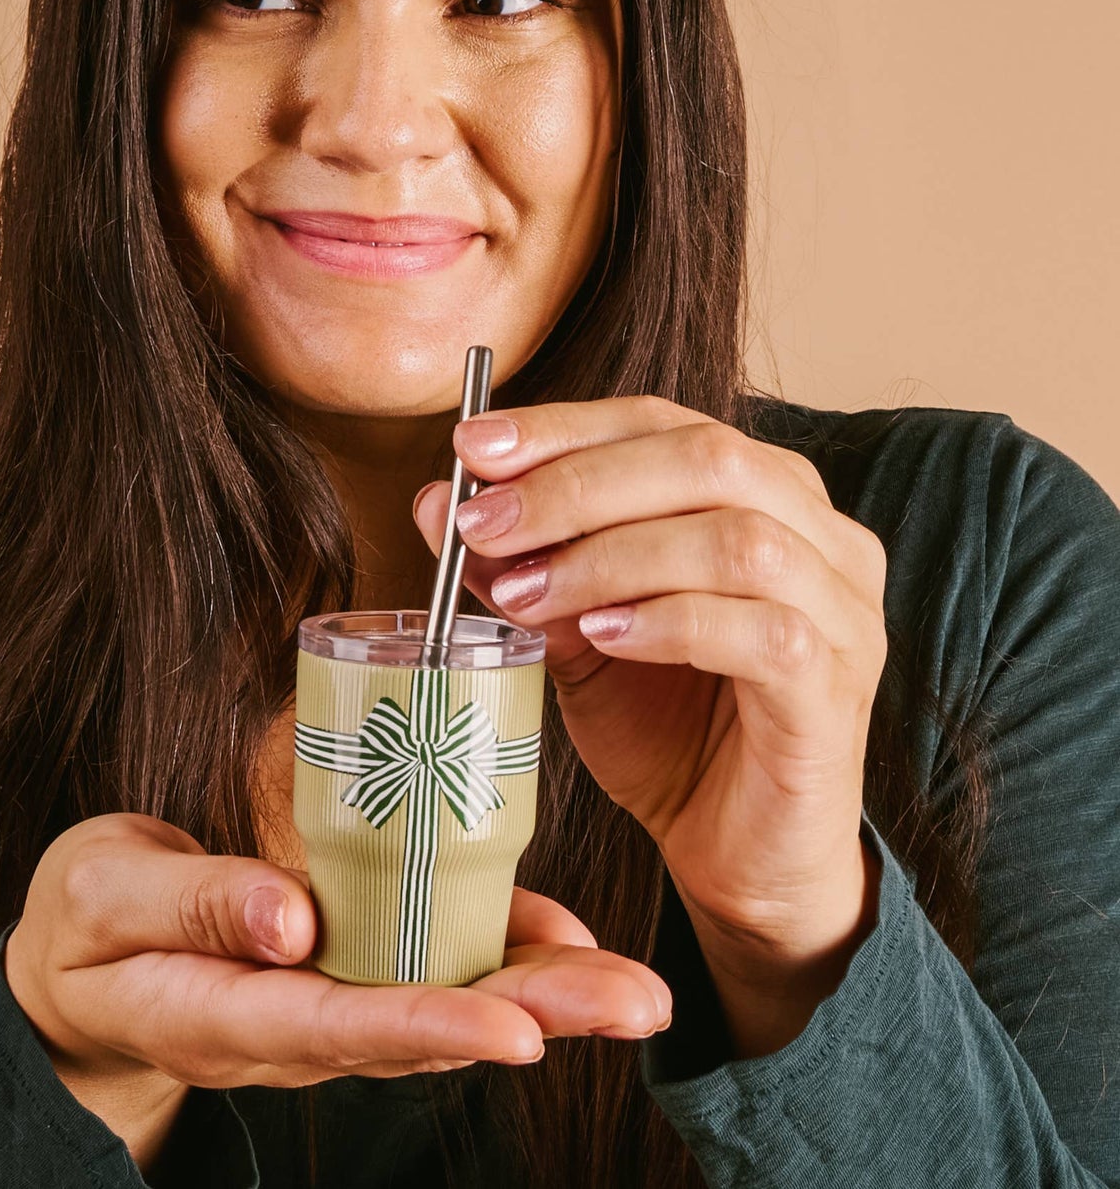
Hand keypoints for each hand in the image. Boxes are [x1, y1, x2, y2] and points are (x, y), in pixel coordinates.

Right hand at [5, 813, 671, 1170]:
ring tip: (635, 990)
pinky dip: (500, 951)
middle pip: (422, 1028)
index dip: (430, 1029)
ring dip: (544, 996)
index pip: (337, 1028)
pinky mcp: (344, 971)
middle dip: (536, 1018)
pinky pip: (430, 966)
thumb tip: (289, 919)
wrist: (87, 958)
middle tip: (637, 1005)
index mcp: (225, 1013)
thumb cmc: (88, 923)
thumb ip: (190, 905)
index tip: (520, 1033)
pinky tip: (565, 941)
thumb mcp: (104, 896)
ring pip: (443, 1003)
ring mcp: (325, 1006)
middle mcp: (294, 1027)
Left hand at [413, 396, 888, 1052]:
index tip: (472, 447)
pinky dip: (667, 621)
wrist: (737, 852)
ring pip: (735, 539)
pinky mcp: (835, 688)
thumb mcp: (576, 634)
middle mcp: (820, 535)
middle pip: (705, 459)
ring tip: (524, 593)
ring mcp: (841, 611)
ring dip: (610, 555)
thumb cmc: (667, 729)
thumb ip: (523, 566)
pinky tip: (600, 635)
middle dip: (575, 484)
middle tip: (482, 524)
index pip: (663, 423)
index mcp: (764, 495)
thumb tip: (434, 501)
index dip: (564, 427)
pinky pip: (761, 631)